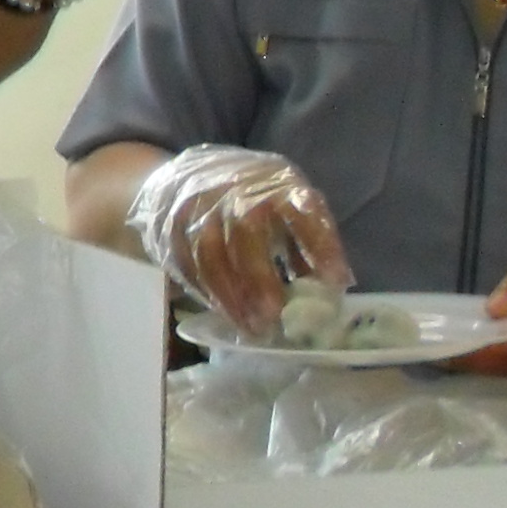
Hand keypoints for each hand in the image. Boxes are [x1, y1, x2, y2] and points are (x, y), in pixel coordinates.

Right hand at [124, 144, 349, 338]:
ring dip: (233, 295)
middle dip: (261, 276)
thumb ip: (303, 241)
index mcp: (275, 181)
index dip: (321, 244)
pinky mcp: (171, 230)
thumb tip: (332, 287)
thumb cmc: (246, 200)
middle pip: (247, 232)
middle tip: (275, 315)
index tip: (336, 282)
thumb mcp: (282, 205)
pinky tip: (229, 314)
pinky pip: (190, 267)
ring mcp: (198, 209)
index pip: (302, 209)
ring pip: (212, 255)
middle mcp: (236, 190)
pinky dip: (210, 294)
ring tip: (253, 327)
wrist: (178, 181)